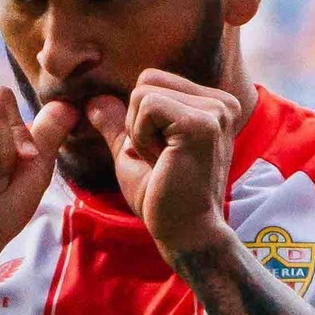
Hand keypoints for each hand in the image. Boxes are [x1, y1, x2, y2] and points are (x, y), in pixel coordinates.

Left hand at [85, 71, 240, 264]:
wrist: (186, 233)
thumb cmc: (164, 198)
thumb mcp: (135, 153)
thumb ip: (118, 124)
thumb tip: (92, 100)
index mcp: (213, 105)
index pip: (154, 81)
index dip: (142, 119)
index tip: (162, 155)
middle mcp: (222, 102)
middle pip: (147, 81)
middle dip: (139, 123)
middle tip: (161, 159)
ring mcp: (215, 110)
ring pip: (144, 92)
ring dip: (140, 133)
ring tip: (164, 161)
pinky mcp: (201, 123)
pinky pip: (147, 106)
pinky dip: (143, 138)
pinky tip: (164, 162)